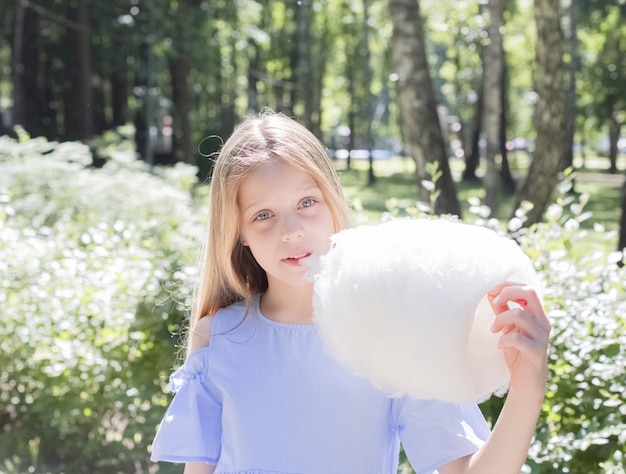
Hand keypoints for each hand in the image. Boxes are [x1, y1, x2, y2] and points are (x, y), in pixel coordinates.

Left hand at [487, 282, 550, 398]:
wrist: (526, 382)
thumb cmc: (516, 352)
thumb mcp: (508, 328)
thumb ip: (502, 310)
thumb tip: (491, 292)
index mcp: (537, 314)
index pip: (528, 288)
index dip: (508, 286)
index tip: (491, 293)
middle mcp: (543, 322)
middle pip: (531, 292)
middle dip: (508, 293)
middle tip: (494, 304)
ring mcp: (542, 336)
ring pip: (519, 314)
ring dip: (500, 319)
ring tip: (494, 330)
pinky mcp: (537, 351)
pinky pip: (517, 338)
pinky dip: (504, 339)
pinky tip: (500, 345)